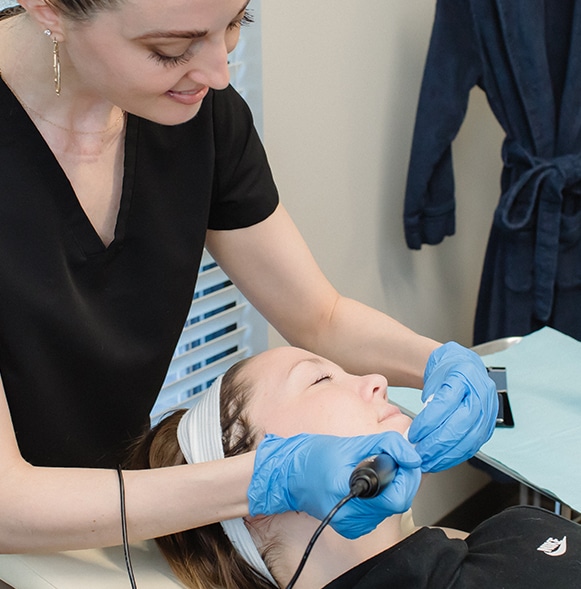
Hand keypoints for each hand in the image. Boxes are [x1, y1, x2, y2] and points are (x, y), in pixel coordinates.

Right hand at [247, 432, 420, 538]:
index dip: (407, 476)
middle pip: (398, 502)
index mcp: (350, 495)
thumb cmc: (317, 456)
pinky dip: (380, 496)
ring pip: (390, 507)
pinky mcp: (353, 528)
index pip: (398, 497)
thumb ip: (388, 446)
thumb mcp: (354, 442)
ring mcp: (353, 526)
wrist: (292, 474)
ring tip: (372, 469)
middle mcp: (352, 518)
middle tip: (390, 460)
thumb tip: (413, 456)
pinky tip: (366, 484)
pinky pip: (379, 512)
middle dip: (401, 479)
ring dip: (391, 487)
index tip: (404, 460)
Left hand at [408, 342, 497, 471]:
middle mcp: (481, 394)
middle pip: (460, 424)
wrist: (463, 367)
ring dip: (446, 455)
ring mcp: (488, 412)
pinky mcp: (488, 427)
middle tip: (418, 453)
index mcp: (464, 376)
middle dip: (436, 443)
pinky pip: (473, 446)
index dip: (428, 422)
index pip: (445, 403)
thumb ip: (429, 400)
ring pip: (468, 439)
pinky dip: (455, 456)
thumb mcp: (432, 378)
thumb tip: (419, 429)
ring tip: (427, 462)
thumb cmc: (446, 373)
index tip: (413, 434)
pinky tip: (441, 461)